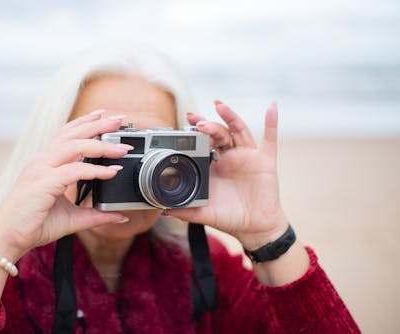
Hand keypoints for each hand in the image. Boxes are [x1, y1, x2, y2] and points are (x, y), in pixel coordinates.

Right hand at [0, 110, 132, 260]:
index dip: (84, 123)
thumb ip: (96, 215)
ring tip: (122, 148)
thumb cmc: (34, 224)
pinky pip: (74, 171)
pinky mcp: (43, 183)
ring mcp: (41, 170)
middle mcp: (42, 162)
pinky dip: (95, 170)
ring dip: (101, 145)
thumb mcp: (72, 218)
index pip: (65, 135)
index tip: (102, 115)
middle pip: (72, 134)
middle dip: (97, 125)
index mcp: (45, 164)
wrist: (8, 238)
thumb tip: (120, 217)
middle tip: (118, 119)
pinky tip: (111, 172)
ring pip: (74, 147)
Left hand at [164, 101, 287, 249]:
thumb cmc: (230, 218)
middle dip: (207, 124)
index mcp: (213, 166)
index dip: (194, 134)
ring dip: (230, 117)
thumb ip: (185, 211)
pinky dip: (271, 122)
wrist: (255, 228)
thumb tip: (163, 211)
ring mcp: (247, 156)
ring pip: (238, 131)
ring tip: (219, 106)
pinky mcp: (265, 161)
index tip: (184, 126)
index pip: (202, 143)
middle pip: (218, 133)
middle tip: (194, 119)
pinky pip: (270, 139)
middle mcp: (229, 157)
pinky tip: (271, 107)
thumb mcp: (204, 213)